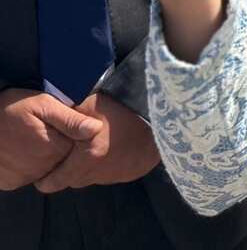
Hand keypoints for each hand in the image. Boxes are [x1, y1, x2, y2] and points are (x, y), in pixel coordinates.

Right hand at [0, 89, 101, 190]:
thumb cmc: (10, 108)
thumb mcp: (43, 105)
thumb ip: (71, 120)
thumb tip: (97, 129)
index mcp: (55, 148)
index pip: (79, 147)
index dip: (74, 134)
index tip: (63, 123)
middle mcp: (42, 168)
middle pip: (63, 159)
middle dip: (59, 145)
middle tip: (42, 129)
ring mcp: (24, 178)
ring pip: (46, 169)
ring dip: (43, 156)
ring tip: (30, 139)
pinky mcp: (10, 182)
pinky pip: (27, 176)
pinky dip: (27, 165)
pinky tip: (20, 150)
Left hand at [34, 93, 158, 192]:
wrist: (162, 117)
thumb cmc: (123, 109)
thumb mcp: (90, 106)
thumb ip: (68, 117)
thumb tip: (50, 122)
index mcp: (85, 160)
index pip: (53, 182)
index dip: (45, 179)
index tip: (42, 176)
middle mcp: (98, 173)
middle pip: (74, 181)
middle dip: (68, 171)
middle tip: (69, 157)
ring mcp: (117, 175)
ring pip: (94, 177)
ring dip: (90, 168)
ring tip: (93, 151)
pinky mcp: (132, 172)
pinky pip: (112, 174)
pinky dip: (109, 165)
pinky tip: (114, 149)